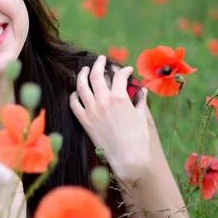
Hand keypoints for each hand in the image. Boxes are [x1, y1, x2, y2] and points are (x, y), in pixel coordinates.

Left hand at [69, 55, 150, 181]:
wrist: (128, 158)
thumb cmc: (138, 139)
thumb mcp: (142, 116)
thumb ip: (140, 101)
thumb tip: (143, 91)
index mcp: (119, 97)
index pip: (119, 76)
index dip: (124, 70)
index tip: (126, 70)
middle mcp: (103, 100)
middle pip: (96, 75)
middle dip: (98, 64)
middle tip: (100, 59)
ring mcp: (91, 110)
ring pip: (81, 86)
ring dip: (82, 74)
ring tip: (84, 69)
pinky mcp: (84, 121)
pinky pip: (74, 103)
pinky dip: (74, 95)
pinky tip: (76, 92)